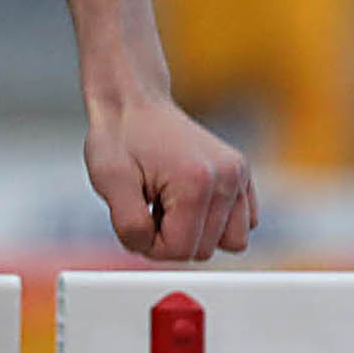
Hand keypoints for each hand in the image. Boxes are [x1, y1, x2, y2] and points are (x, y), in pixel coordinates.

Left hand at [84, 93, 257, 260]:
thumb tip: (148, 249)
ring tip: (168, 203)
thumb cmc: (118, 137)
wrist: (133, 102)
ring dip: (197, 232)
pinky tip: (187, 199)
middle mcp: (228, 178)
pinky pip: (244, 223)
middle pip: (205, 250)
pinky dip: (216, 221)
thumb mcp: (109, 181)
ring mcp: (240, 175)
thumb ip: (129, 224)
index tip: (135, 216)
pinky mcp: (242, 174)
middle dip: (171, 237)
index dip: (150, 244)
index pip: (181, 250)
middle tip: (148, 204)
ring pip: (231, 241)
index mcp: (196, 182)